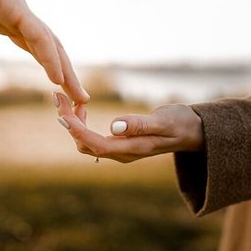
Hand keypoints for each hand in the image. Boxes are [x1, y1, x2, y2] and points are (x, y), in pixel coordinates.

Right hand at [0, 0, 89, 103]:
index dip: (50, 66)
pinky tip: (58, 77)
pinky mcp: (9, 4)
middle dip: (67, 73)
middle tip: (81, 98)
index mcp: (4, 20)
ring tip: (79, 95)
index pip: (35, 47)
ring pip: (49, 44)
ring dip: (66, 71)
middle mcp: (16, 15)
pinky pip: (35, 35)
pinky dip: (48, 56)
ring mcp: (15, 9)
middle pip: (50, 48)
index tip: (61, 89)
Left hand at [54, 92, 203, 162]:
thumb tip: (113, 126)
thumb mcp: (164, 121)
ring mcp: (120, 149)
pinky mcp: (119, 142)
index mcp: (132, 149)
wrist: (192, 131)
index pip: (97, 144)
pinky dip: (82, 122)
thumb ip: (140, 124)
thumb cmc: (181, 124)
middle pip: (85, 144)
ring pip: (87, 141)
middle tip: (58, 97)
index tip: (62, 115)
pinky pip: (93, 136)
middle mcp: (122, 153)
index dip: (78, 131)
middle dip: (69, 123)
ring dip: (73, 122)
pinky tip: (80, 107)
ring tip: (66, 100)